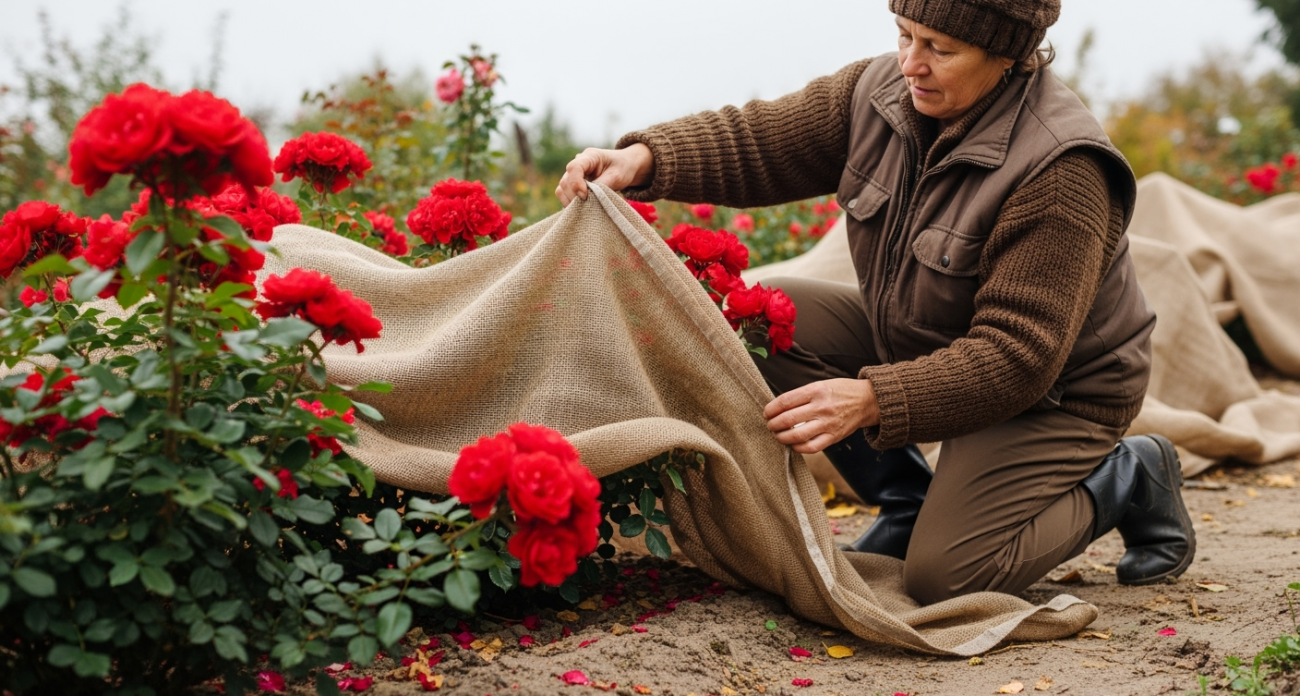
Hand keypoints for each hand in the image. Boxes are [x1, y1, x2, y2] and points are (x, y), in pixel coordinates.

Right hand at [555, 144, 653, 205]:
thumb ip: (602, 186)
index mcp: (590, 156)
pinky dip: (569, 202)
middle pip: (565, 180)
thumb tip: (587, 199)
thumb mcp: (617, 176)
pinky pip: (564, 194)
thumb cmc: (622, 168)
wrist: (625, 166)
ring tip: (583, 209)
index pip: (574, 167)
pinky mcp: (574, 184)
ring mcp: (574, 174)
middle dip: (573, 196)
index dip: (576, 183)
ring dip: (570, 200)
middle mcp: (578, 164)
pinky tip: (580, 209)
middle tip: (586, 207)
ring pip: (562, 188)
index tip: (584, 196)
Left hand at [764, 378, 879, 453]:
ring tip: (778, 435)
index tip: (766, 413)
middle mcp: (821, 407)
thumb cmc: (841, 391)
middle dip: (773, 424)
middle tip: (770, 425)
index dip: (771, 409)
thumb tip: (778, 408)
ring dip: (782, 437)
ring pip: (797, 435)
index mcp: (816, 391)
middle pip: (788, 419)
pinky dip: (798, 448)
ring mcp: (828, 423)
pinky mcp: (834, 437)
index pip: (786, 401)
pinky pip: (812, 447)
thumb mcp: (821, 384)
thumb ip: (801, 395)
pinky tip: (793, 444)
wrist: (867, 401)